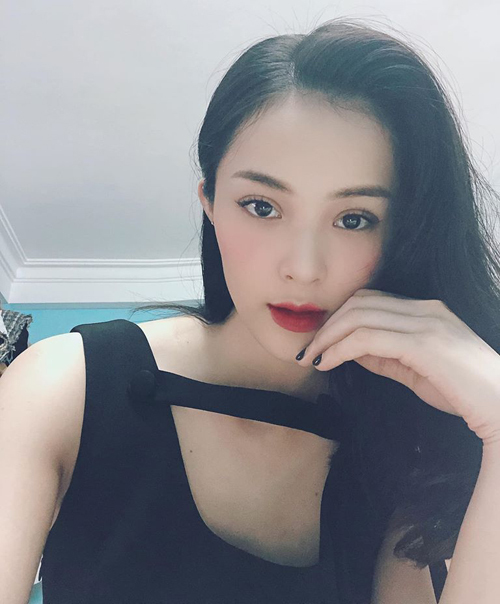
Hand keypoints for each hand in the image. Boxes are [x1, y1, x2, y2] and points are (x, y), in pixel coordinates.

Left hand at [296, 289, 499, 444]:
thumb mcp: (416, 370)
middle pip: (360, 302)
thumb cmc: (463, 393)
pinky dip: (340, 349)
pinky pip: (367, 338)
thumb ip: (385, 357)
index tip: (321, 340)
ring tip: (312, 356)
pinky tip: (328, 362)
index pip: (370, 300)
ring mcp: (426, 323)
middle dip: (328, 324)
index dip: (340, 317)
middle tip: (309, 348)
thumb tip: (351, 350)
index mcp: (426, 311)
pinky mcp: (423, 344)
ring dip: (328, 336)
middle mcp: (426, 309)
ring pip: (359, 316)